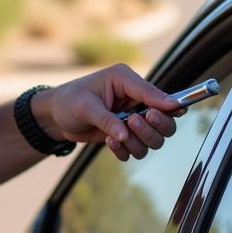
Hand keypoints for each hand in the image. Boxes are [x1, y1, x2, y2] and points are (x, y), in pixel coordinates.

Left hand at [33, 65, 181, 160]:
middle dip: (154, 128)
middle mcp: (134, 100)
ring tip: (115, 137)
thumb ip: (108, 119)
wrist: (55, 117)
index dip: (167, 103)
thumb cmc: (69, 102)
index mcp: (127, 81)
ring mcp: (132, 120)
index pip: (155, 93)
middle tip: (133, 122)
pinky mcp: (126, 135)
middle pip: (166, 121)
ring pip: (155, 140)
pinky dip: (125, 151)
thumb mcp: (85, 106)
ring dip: (138, 142)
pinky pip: (137, 150)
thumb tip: (126, 134)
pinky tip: (109, 142)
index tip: (176, 110)